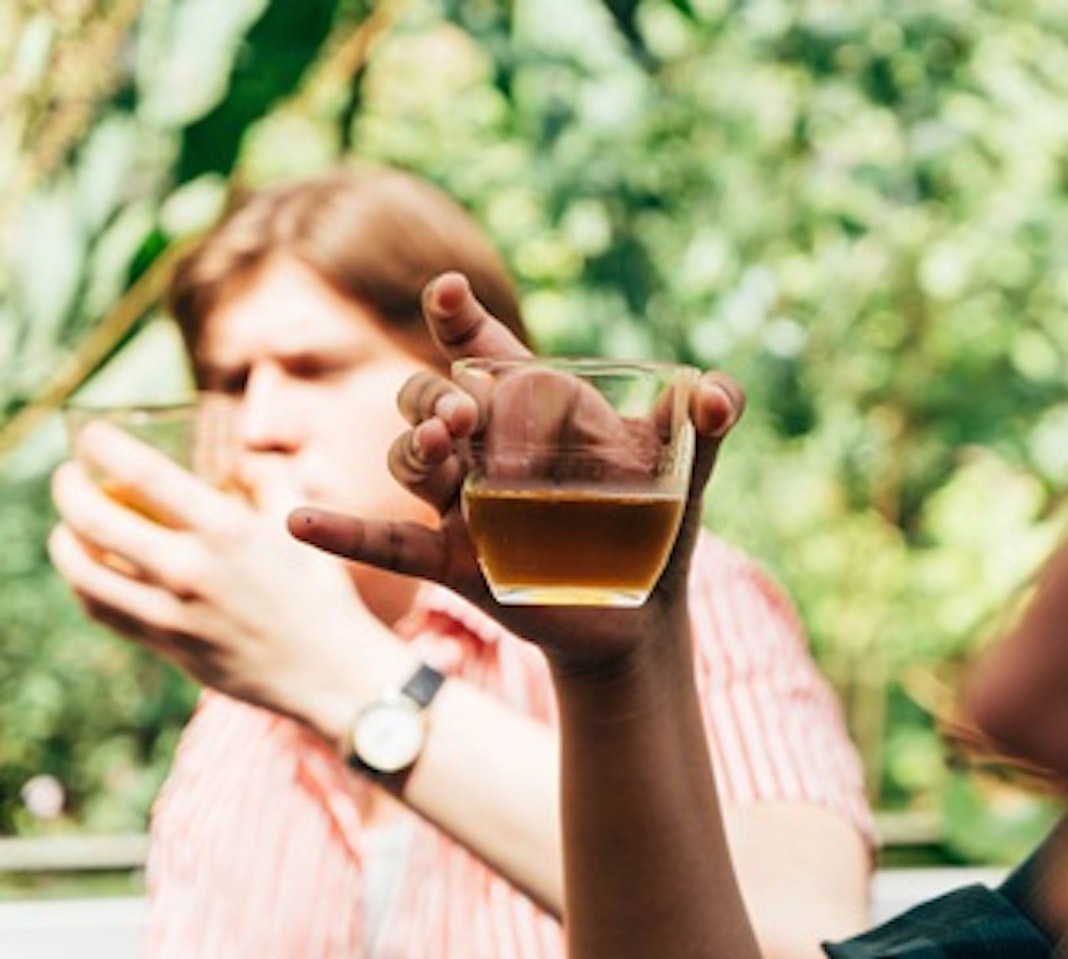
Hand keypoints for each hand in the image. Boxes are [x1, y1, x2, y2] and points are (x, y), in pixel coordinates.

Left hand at [49, 423, 396, 731]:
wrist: (328, 669)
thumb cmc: (320, 590)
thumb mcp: (301, 521)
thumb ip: (268, 479)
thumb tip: (242, 456)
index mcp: (227, 528)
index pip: (142, 473)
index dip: (103, 445)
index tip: (93, 435)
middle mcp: (190, 568)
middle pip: (93, 519)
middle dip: (68, 488)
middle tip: (69, 476)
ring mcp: (171, 612)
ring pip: (83, 570)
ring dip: (64, 539)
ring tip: (69, 525)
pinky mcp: (165, 644)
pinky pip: (101, 610)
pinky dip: (83, 583)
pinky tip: (89, 569)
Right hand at [289, 272, 746, 671]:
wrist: (639, 614)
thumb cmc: (655, 526)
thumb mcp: (687, 469)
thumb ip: (709, 424)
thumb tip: (719, 392)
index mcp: (534, 409)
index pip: (484, 349)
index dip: (459, 319)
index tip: (447, 292)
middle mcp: (486, 447)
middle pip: (428, 396)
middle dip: (433, 393)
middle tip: (463, 411)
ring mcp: (461, 502)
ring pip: (407, 459)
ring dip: (411, 447)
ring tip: (442, 447)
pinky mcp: (451, 559)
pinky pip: (383, 543)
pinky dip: (339, 532)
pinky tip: (297, 523)